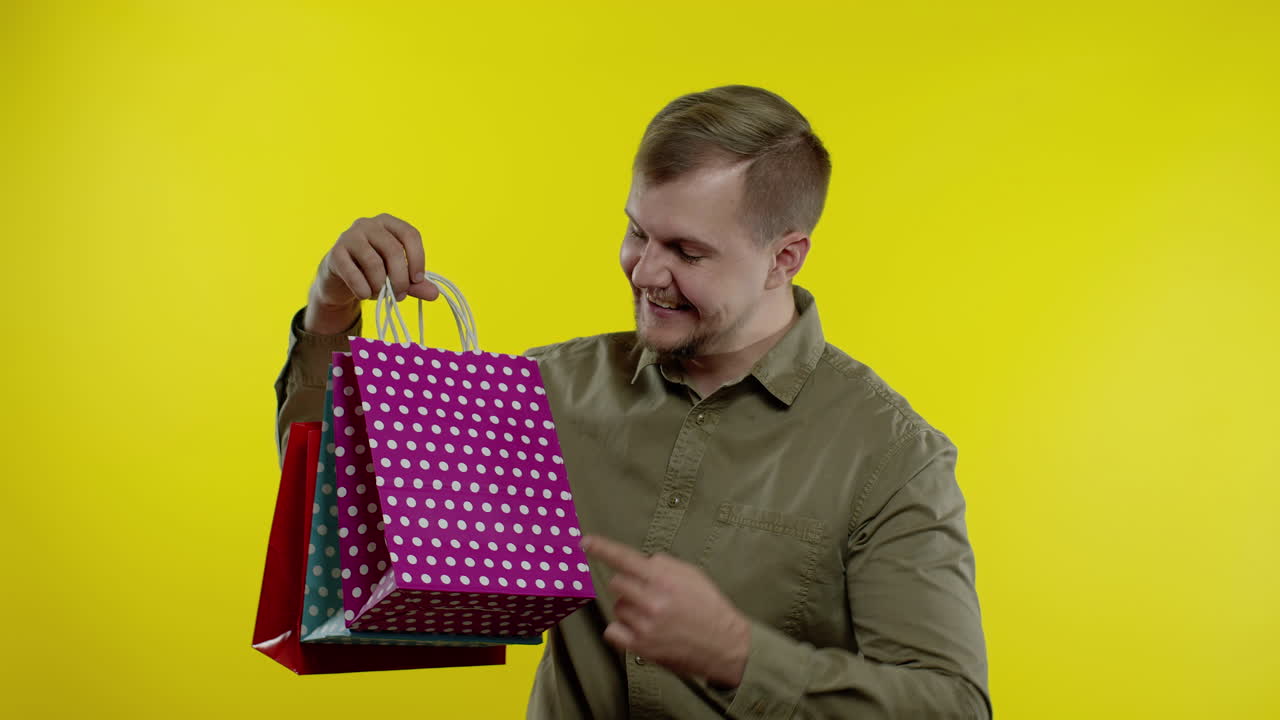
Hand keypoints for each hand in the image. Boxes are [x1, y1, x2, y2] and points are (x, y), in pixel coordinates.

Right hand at [304, 213, 440, 333]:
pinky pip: (353, 273)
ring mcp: (349, 236)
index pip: (410, 234)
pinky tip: (364, 294)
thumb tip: (435, 294)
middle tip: (400, 295)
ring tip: (380, 295)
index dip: (418, 258)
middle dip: (400, 278)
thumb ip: (415, 284)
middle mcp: (368, 224)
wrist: (338, 279)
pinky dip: (363, 288)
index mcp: (388, 223)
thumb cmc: (372, 273)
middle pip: (393, 250)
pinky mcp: (335, 252)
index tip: (417, 280)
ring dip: (380, 285)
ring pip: (374, 263)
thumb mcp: (396, 277)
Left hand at [581, 534, 750, 687]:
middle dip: (629, 585)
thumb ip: (664, 566)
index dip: (602, 548)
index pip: (625, 559)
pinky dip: (622, 629)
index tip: (585, 542)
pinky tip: (640, 630)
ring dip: (629, 608)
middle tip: (648, 594)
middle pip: (616, 584)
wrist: (725, 645)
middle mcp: (652, 601)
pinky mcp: (641, 647)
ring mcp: (645, 626)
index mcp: (665, 580)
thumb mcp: (692, 575)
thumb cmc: (709, 607)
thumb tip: (641, 562)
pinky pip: (612, 630)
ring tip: (652, 616)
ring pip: (617, 607)